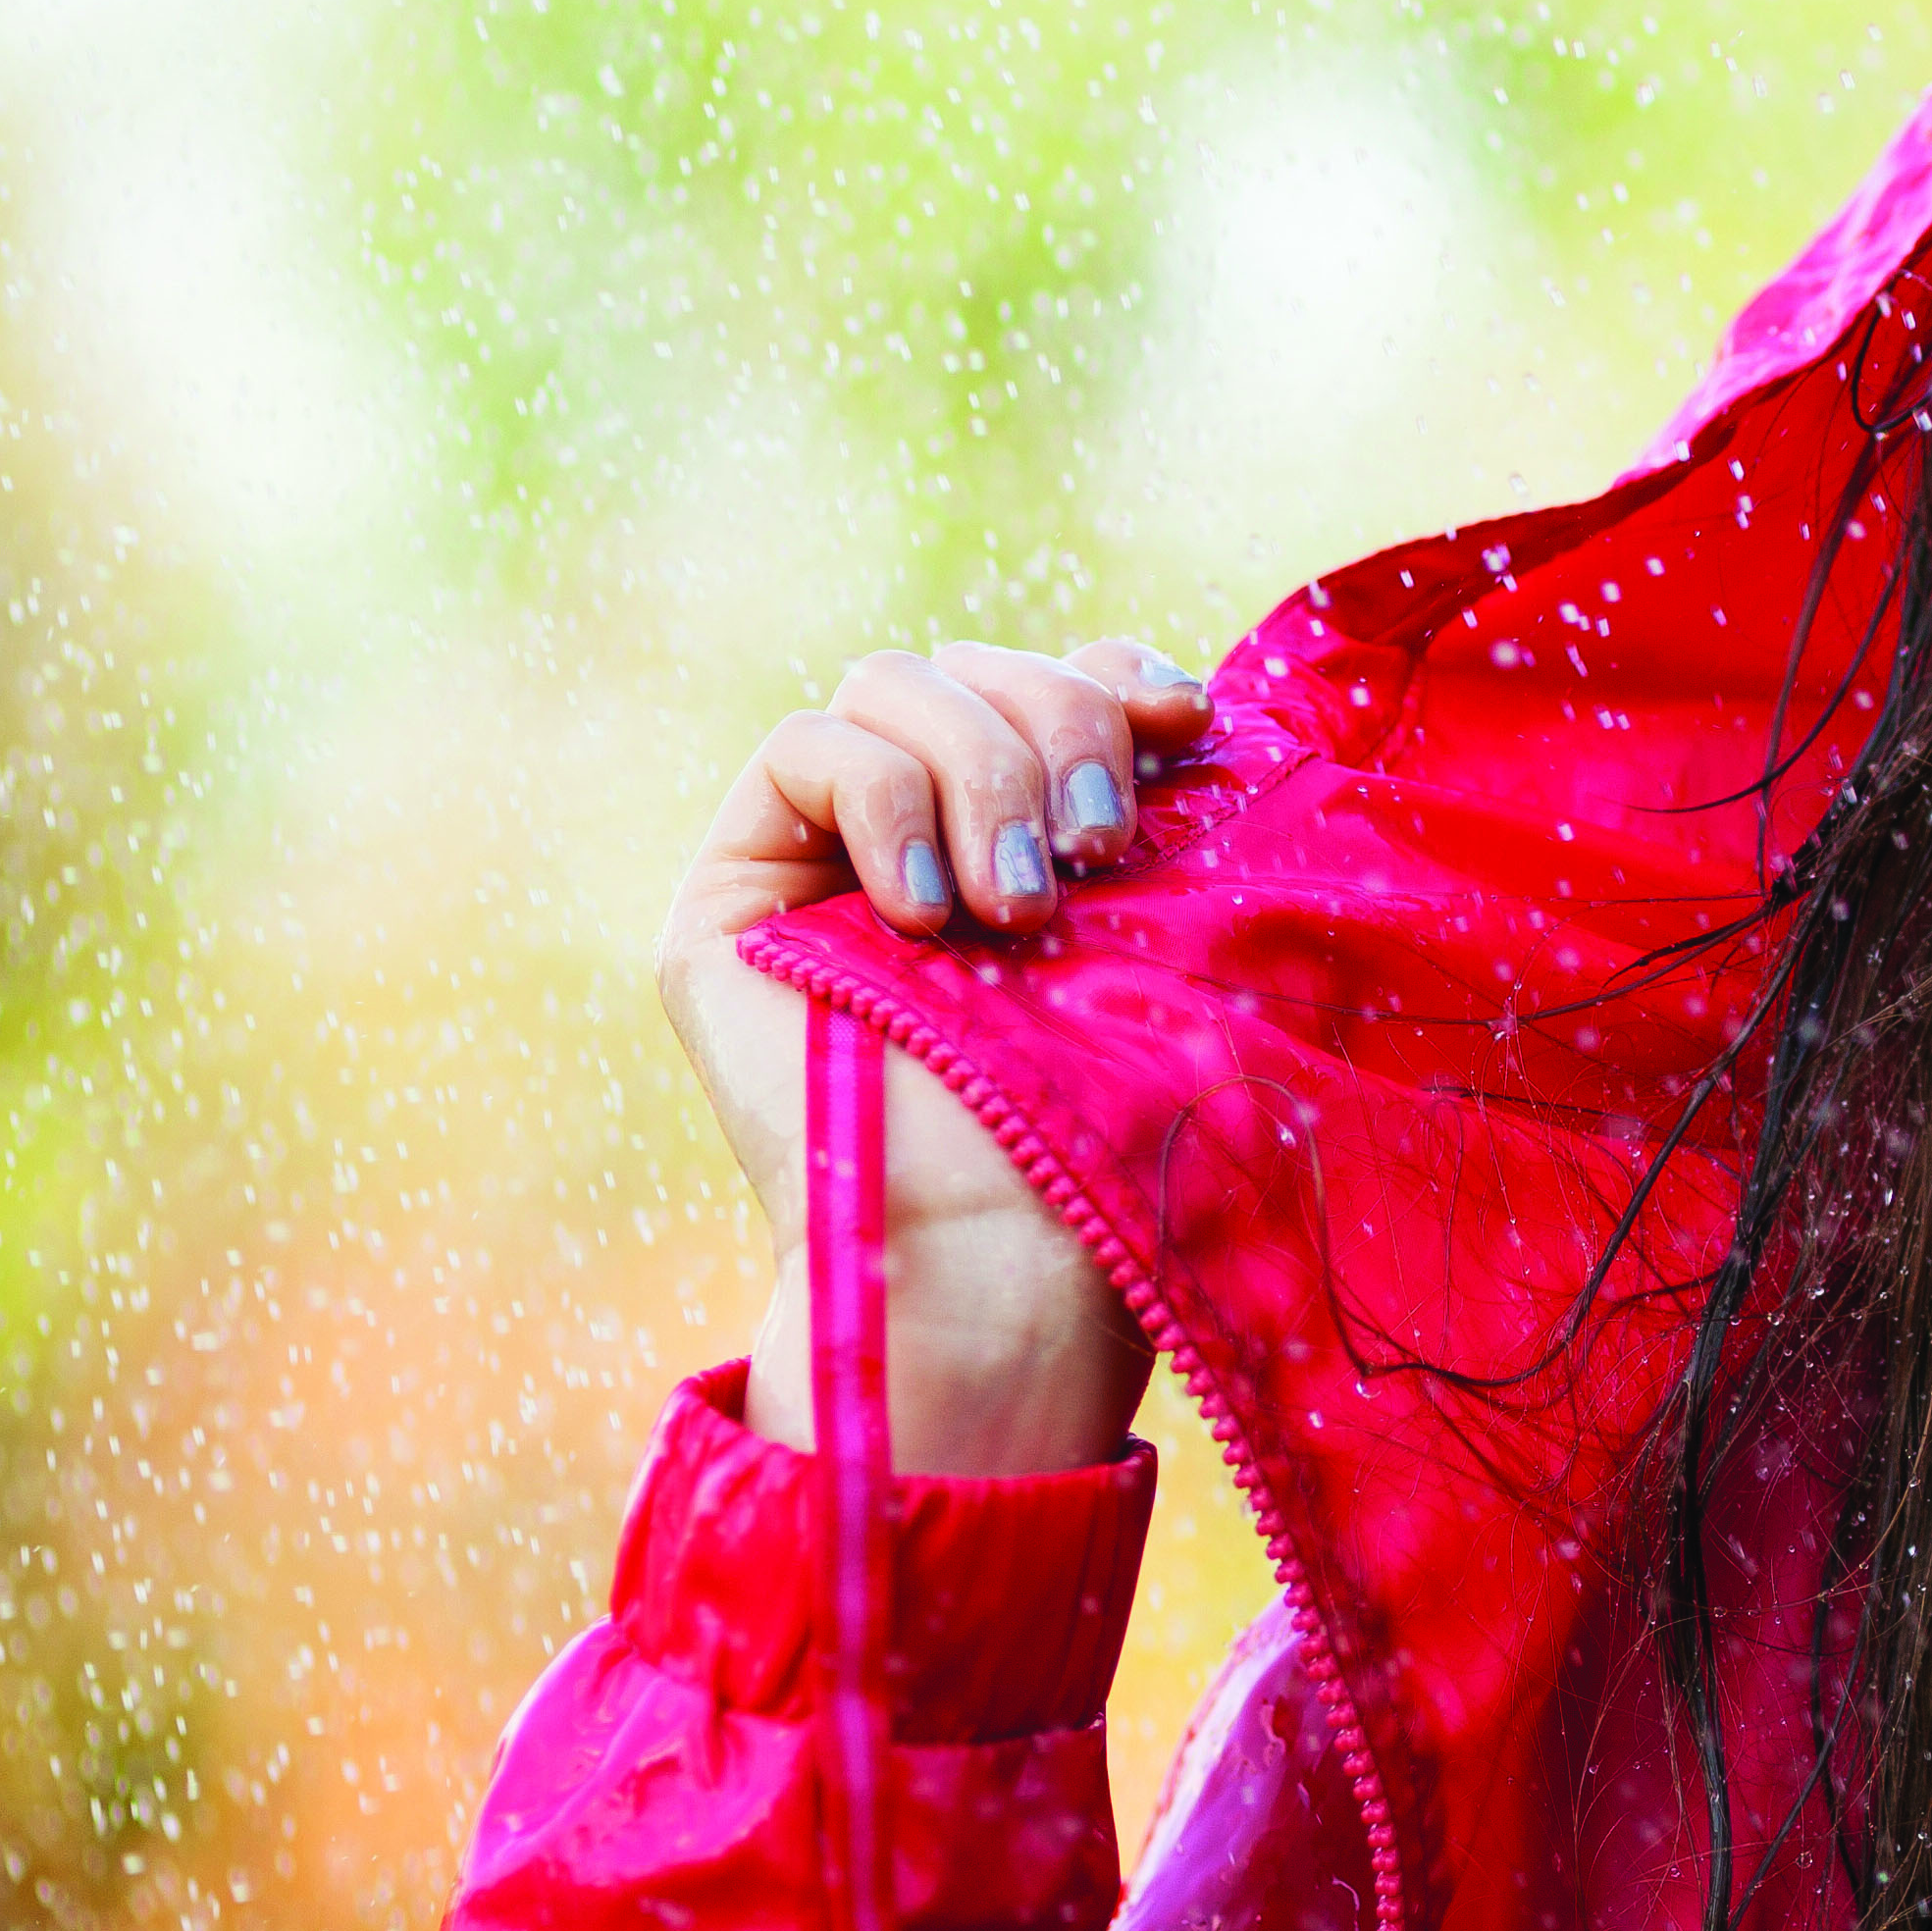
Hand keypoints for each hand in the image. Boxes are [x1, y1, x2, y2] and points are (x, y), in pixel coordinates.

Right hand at [653, 638, 1214, 1468]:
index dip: (1117, 673)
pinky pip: (799, 748)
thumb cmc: (1111, 1129)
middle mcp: (926, 840)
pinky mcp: (729, 898)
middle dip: (1059, 727)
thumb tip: (1202, 701)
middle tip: (1101, 854)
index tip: (1189, 725)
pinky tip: (925, 914)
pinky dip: (883, 801)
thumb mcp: (1178, 937)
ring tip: (1021, 914)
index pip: (1060, 679)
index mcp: (1033, 840)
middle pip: (978, 668)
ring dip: (982, 772)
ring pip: (892, 686)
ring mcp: (819, 866)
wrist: (1003, 1262)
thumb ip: (1170, 812)